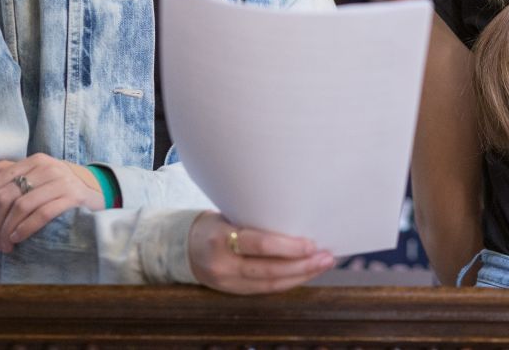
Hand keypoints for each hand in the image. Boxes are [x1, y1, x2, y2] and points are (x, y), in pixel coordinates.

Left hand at [0, 155, 103, 253]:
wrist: (98, 191)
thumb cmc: (60, 186)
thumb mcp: (38, 174)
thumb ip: (11, 170)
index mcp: (35, 161)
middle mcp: (47, 167)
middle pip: (7, 196)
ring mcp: (61, 181)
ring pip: (22, 206)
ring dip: (9, 230)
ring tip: (7, 244)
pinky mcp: (73, 197)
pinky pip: (42, 214)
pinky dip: (26, 229)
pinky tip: (19, 238)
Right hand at [187, 212, 333, 293]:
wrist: (182, 247)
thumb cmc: (213, 224)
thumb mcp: (227, 216)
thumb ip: (255, 221)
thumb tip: (296, 219)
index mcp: (220, 238)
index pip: (259, 245)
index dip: (288, 247)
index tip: (311, 244)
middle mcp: (222, 264)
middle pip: (269, 270)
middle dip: (302, 265)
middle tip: (326, 257)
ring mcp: (226, 282)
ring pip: (270, 284)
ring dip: (300, 276)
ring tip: (322, 265)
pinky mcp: (231, 292)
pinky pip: (264, 290)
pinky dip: (287, 282)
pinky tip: (304, 274)